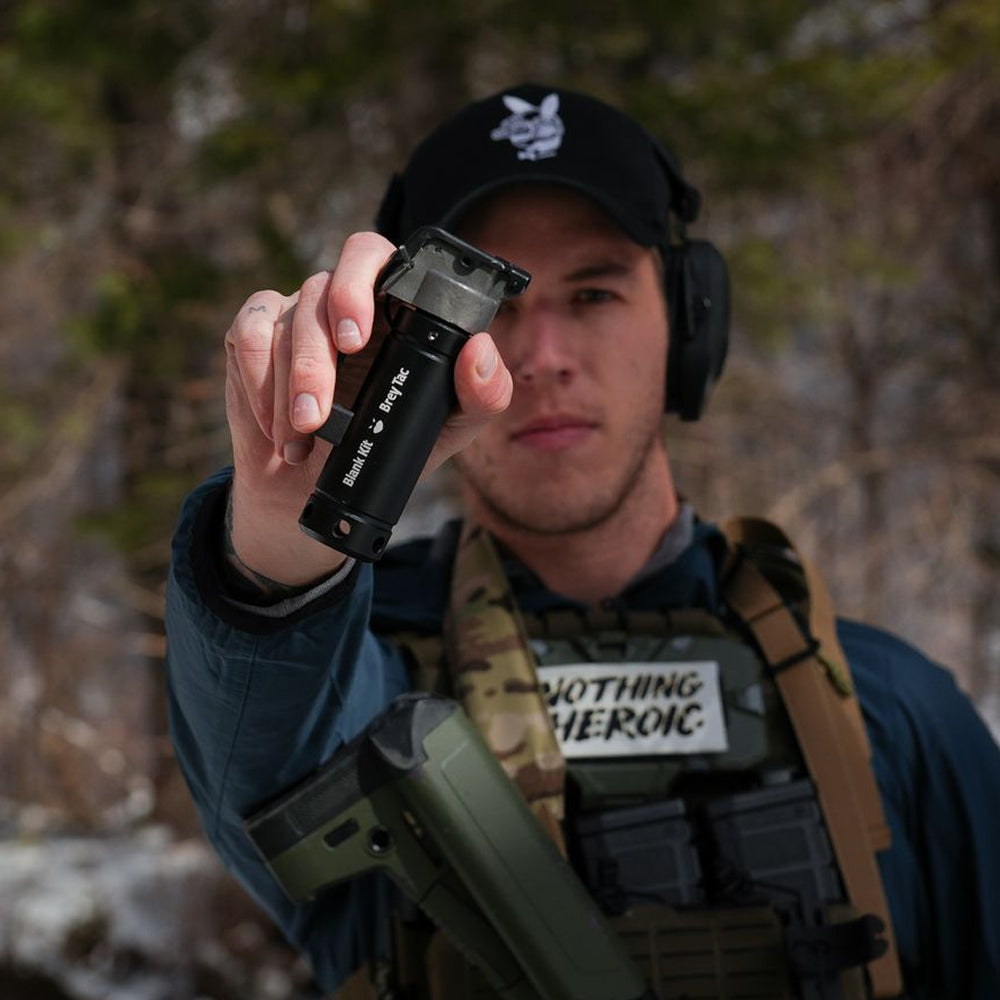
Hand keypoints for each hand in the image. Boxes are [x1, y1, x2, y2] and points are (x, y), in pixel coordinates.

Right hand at [223, 231, 511, 588]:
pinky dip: (259, 385)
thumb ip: (483, 394)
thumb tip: (479, 350)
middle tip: (321, 404)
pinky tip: (276, 427)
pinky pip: (246, 336)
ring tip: (304, 436)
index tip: (356, 338)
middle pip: (323, 284)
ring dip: (292, 386)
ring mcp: (296, 313)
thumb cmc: (388, 446)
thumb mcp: (447, 430)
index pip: (378, 258)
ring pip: (286, 322)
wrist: (315, 489)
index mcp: (393, 307)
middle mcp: (342, 300)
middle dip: (318, 346)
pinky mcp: (253, 332)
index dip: (361, 282)